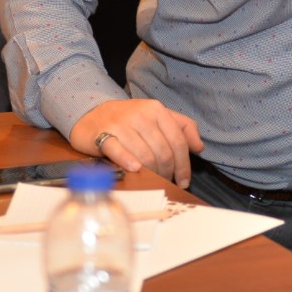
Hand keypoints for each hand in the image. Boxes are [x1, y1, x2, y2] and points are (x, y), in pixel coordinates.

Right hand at [70, 98, 203, 185]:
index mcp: (156, 109)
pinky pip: (119, 152)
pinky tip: (135, 170)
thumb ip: (182, 127)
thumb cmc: (129, 119)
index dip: (184, 164)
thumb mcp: (157, 116)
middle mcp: (140, 115)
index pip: (178, 141)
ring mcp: (120, 124)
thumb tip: (199, 147)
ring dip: (152, 173)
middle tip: (166, 181)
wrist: (91, 113)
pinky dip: (129, 162)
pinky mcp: (102, 135)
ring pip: (145, 156)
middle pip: (163, 152)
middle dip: (167, 172)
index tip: (184, 180)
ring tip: (153, 180)